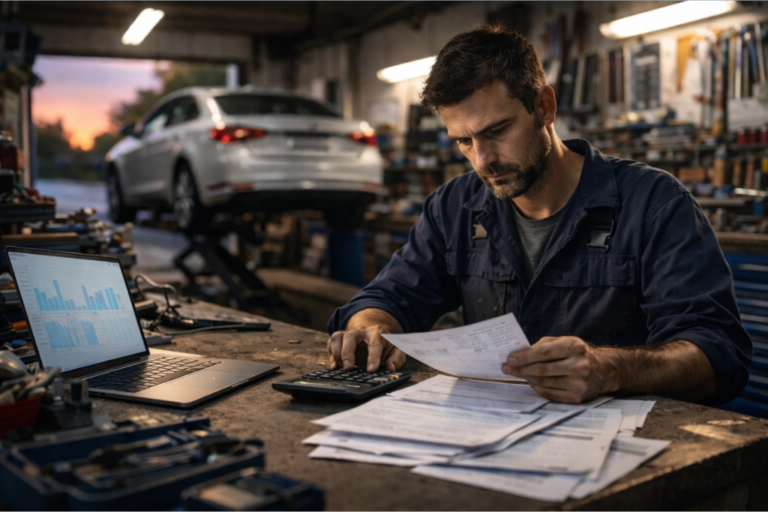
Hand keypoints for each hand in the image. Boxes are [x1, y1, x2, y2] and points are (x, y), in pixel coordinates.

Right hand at [327, 325, 405, 371]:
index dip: (373, 357)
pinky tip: (335, 366)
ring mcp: (348, 334)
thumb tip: (391, 368)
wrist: (376, 336)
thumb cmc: (386, 346)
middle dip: (348, 352)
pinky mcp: (340, 340)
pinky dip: (331, 355)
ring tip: (341, 367)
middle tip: (349, 368)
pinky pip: (331, 343)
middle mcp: (361, 331)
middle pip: (350, 336)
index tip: (371, 370)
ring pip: (337, 337)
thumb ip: (396, 358)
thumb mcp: (396, 350)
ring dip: (336, 353)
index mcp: (377, 333)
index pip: (374, 343)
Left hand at [501, 336, 615, 403]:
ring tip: (516, 374)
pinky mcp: (576, 397)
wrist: (604, 370)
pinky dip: (537, 388)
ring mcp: (578, 383)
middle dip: (520, 369)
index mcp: (574, 347)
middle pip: (541, 369)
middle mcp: (578, 365)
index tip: (509, 359)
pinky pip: (549, 393)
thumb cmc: (578, 353)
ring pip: (544, 382)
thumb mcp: (565, 341)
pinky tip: (530, 382)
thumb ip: (544, 345)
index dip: (524, 357)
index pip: (543, 353)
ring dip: (526, 378)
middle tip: (507, 368)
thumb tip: (520, 353)